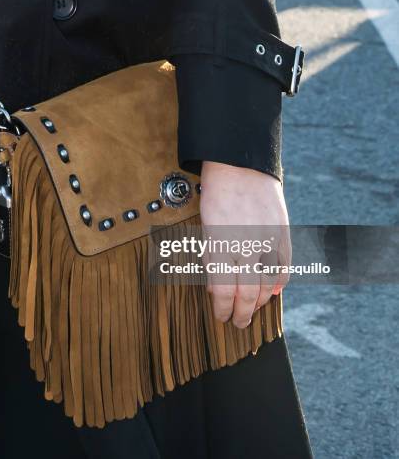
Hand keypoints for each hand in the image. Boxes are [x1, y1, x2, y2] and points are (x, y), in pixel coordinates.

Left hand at [200, 161, 290, 327]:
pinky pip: (284, 266)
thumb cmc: (217, 196)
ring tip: (252, 311)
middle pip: (247, 293)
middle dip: (242, 313)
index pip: (224, 291)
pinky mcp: (284, 232)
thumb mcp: (205, 228)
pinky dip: (278, 283)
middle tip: (238, 323)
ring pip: (268, 284)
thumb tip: (215, 290)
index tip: (220, 317)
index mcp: (223, 243)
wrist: (241, 166)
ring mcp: (270, 239)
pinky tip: (271, 292)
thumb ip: (211, 260)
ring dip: (259, 303)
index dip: (222, 309)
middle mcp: (248, 244)